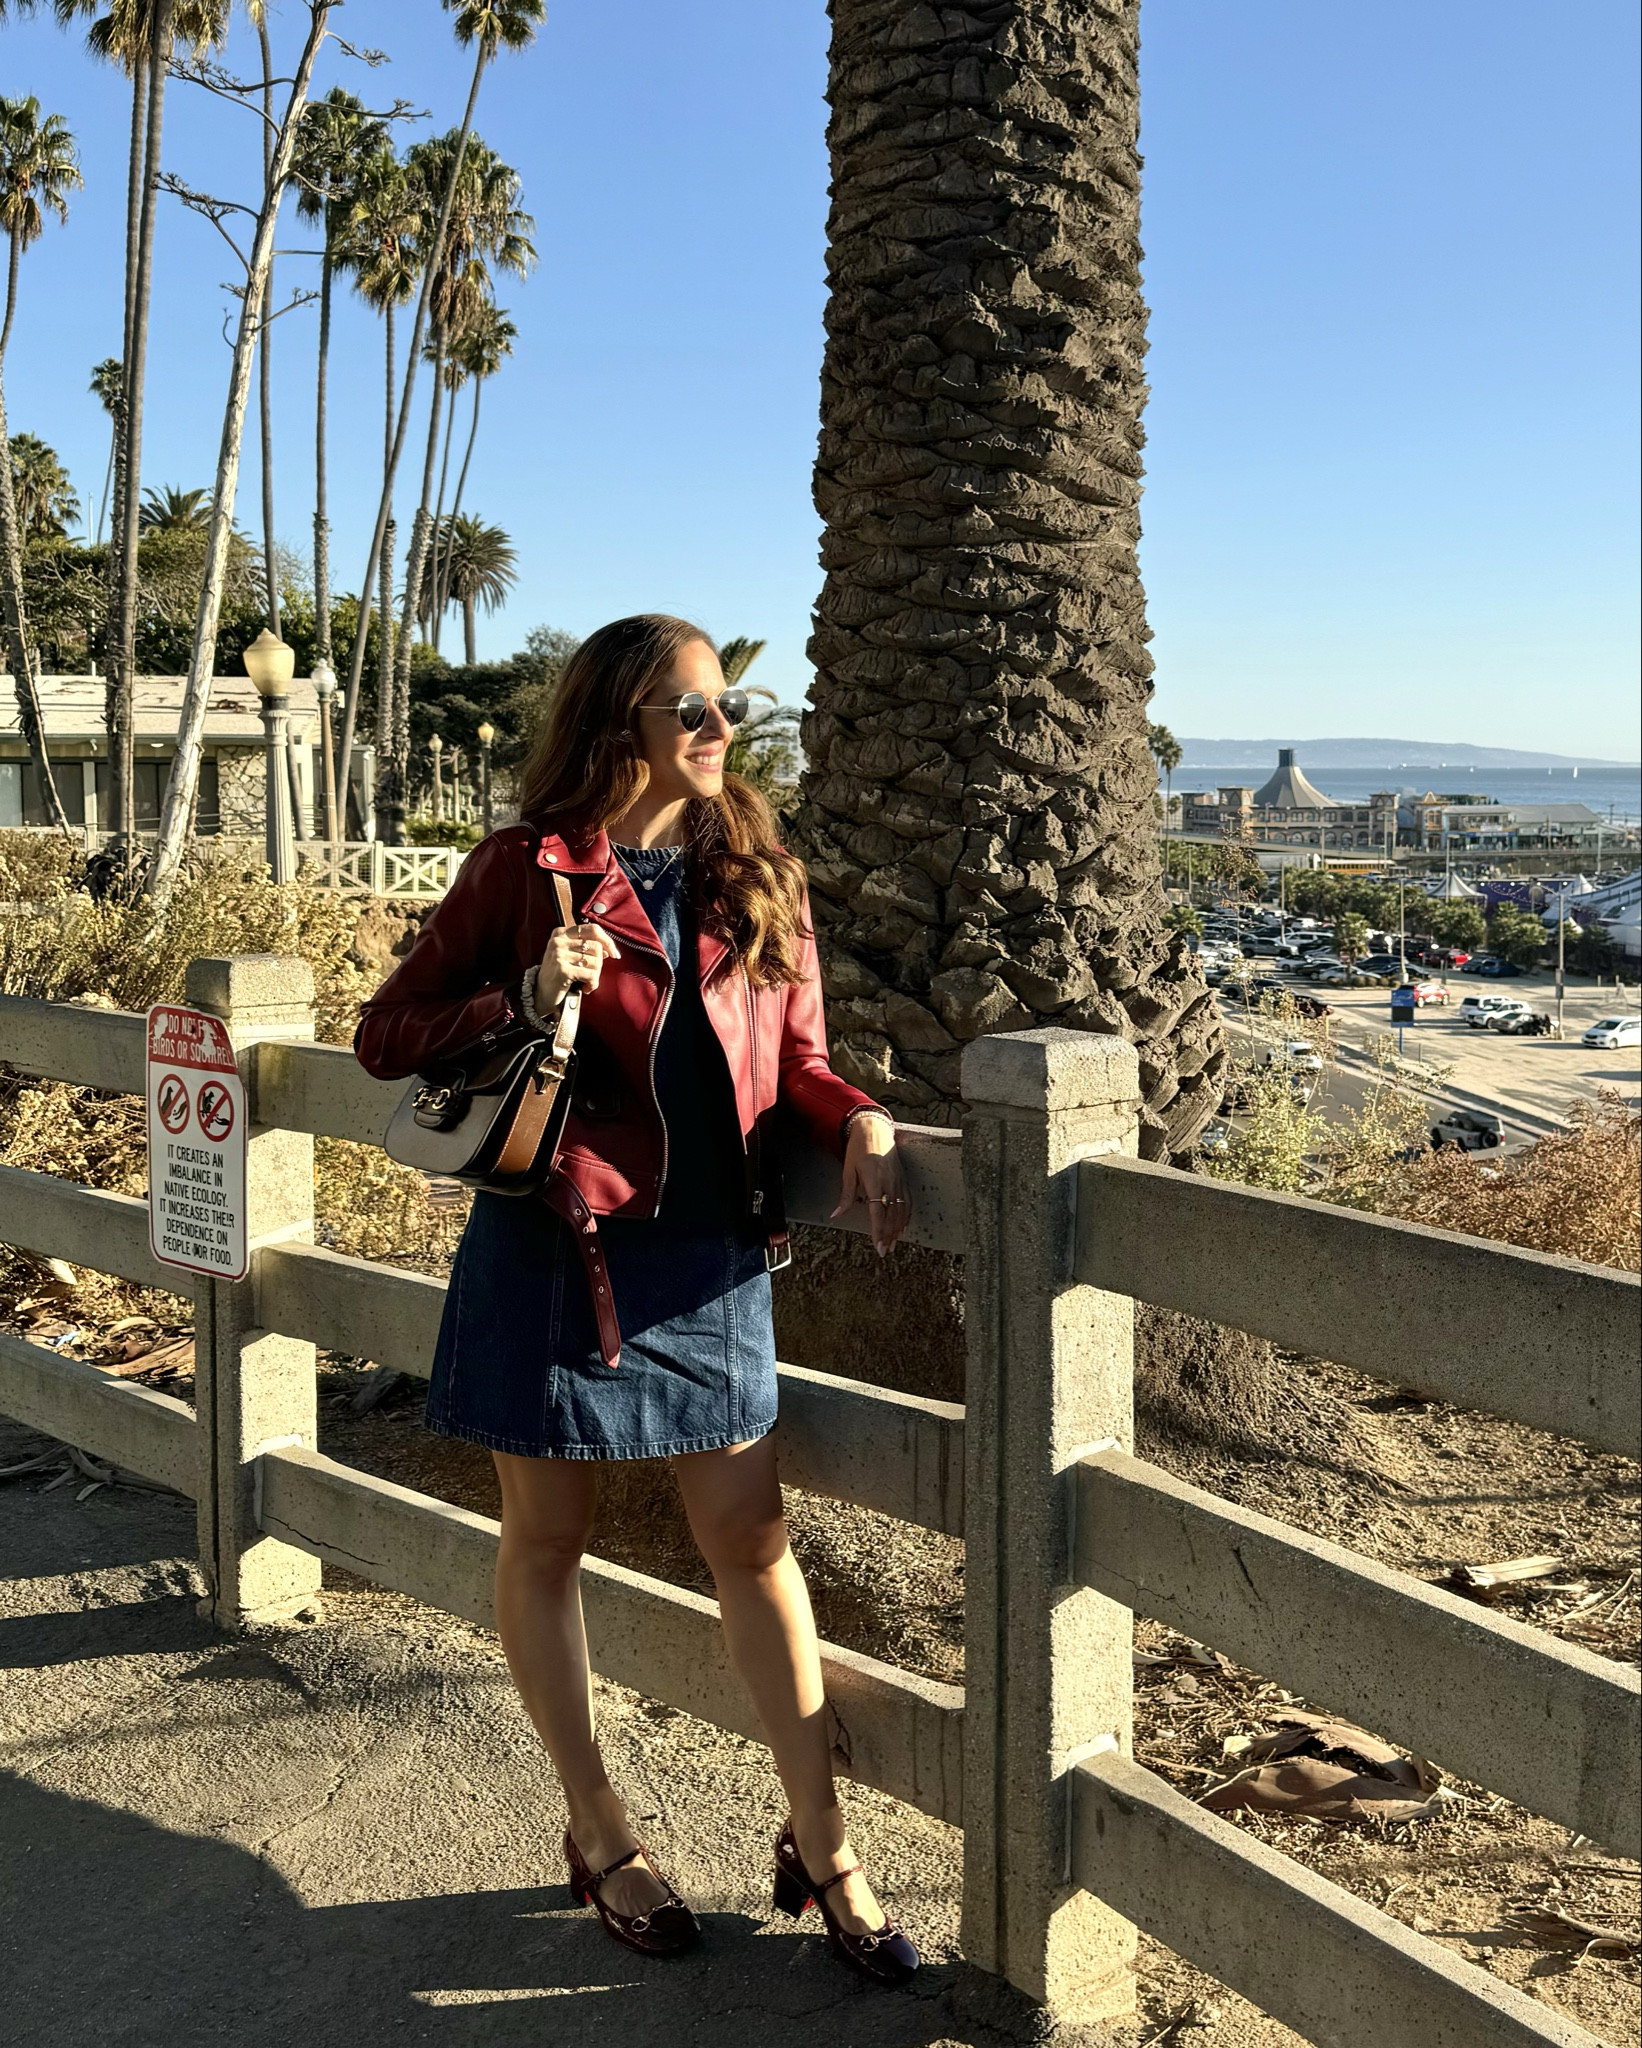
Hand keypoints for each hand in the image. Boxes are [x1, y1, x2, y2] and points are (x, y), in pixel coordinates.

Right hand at [538, 921, 620, 1010]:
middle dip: (600, 964)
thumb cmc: (558, 975)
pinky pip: (591, 975)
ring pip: (596, 961)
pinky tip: (586, 988)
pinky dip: (593, 984)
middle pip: (597, 947)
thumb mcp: (570, 956)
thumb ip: (586, 948)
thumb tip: (609, 949)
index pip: (593, 929)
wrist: (541, 994)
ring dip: (596, 976)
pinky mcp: (562, 970)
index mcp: (561, 933)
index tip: (614, 954)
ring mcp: (559, 954)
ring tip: (587, 982)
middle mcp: (558, 941)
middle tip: (592, 974)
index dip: (607, 941)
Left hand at [832, 1113, 909, 1256]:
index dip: (879, 1231)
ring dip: (898, 1229)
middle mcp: (889, 1182)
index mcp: (874, 1180)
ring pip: (902, 1210)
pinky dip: (906, 1215)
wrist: (874, 1128)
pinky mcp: (903, 1178)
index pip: (878, 1212)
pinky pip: (907, 1201)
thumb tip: (836, 1214)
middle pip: (892, 1215)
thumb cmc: (858, 1148)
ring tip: (893, 1244)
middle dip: (889, 1235)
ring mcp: (898, 1180)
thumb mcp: (848, 1170)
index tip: (878, 1246)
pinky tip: (902, 1226)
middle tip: (885, 1251)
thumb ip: (846, 1194)